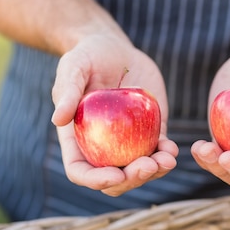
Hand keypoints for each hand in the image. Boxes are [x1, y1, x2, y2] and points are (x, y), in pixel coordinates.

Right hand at [51, 34, 177, 195]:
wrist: (114, 49)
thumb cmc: (87, 56)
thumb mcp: (73, 67)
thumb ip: (66, 91)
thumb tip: (57, 120)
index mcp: (77, 140)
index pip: (81, 171)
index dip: (96, 180)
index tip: (115, 174)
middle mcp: (101, 148)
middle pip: (114, 179)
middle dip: (132, 179)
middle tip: (148, 165)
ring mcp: (127, 143)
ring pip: (139, 171)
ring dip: (154, 172)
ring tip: (168, 159)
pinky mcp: (149, 132)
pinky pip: (157, 151)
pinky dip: (166, 155)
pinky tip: (172, 149)